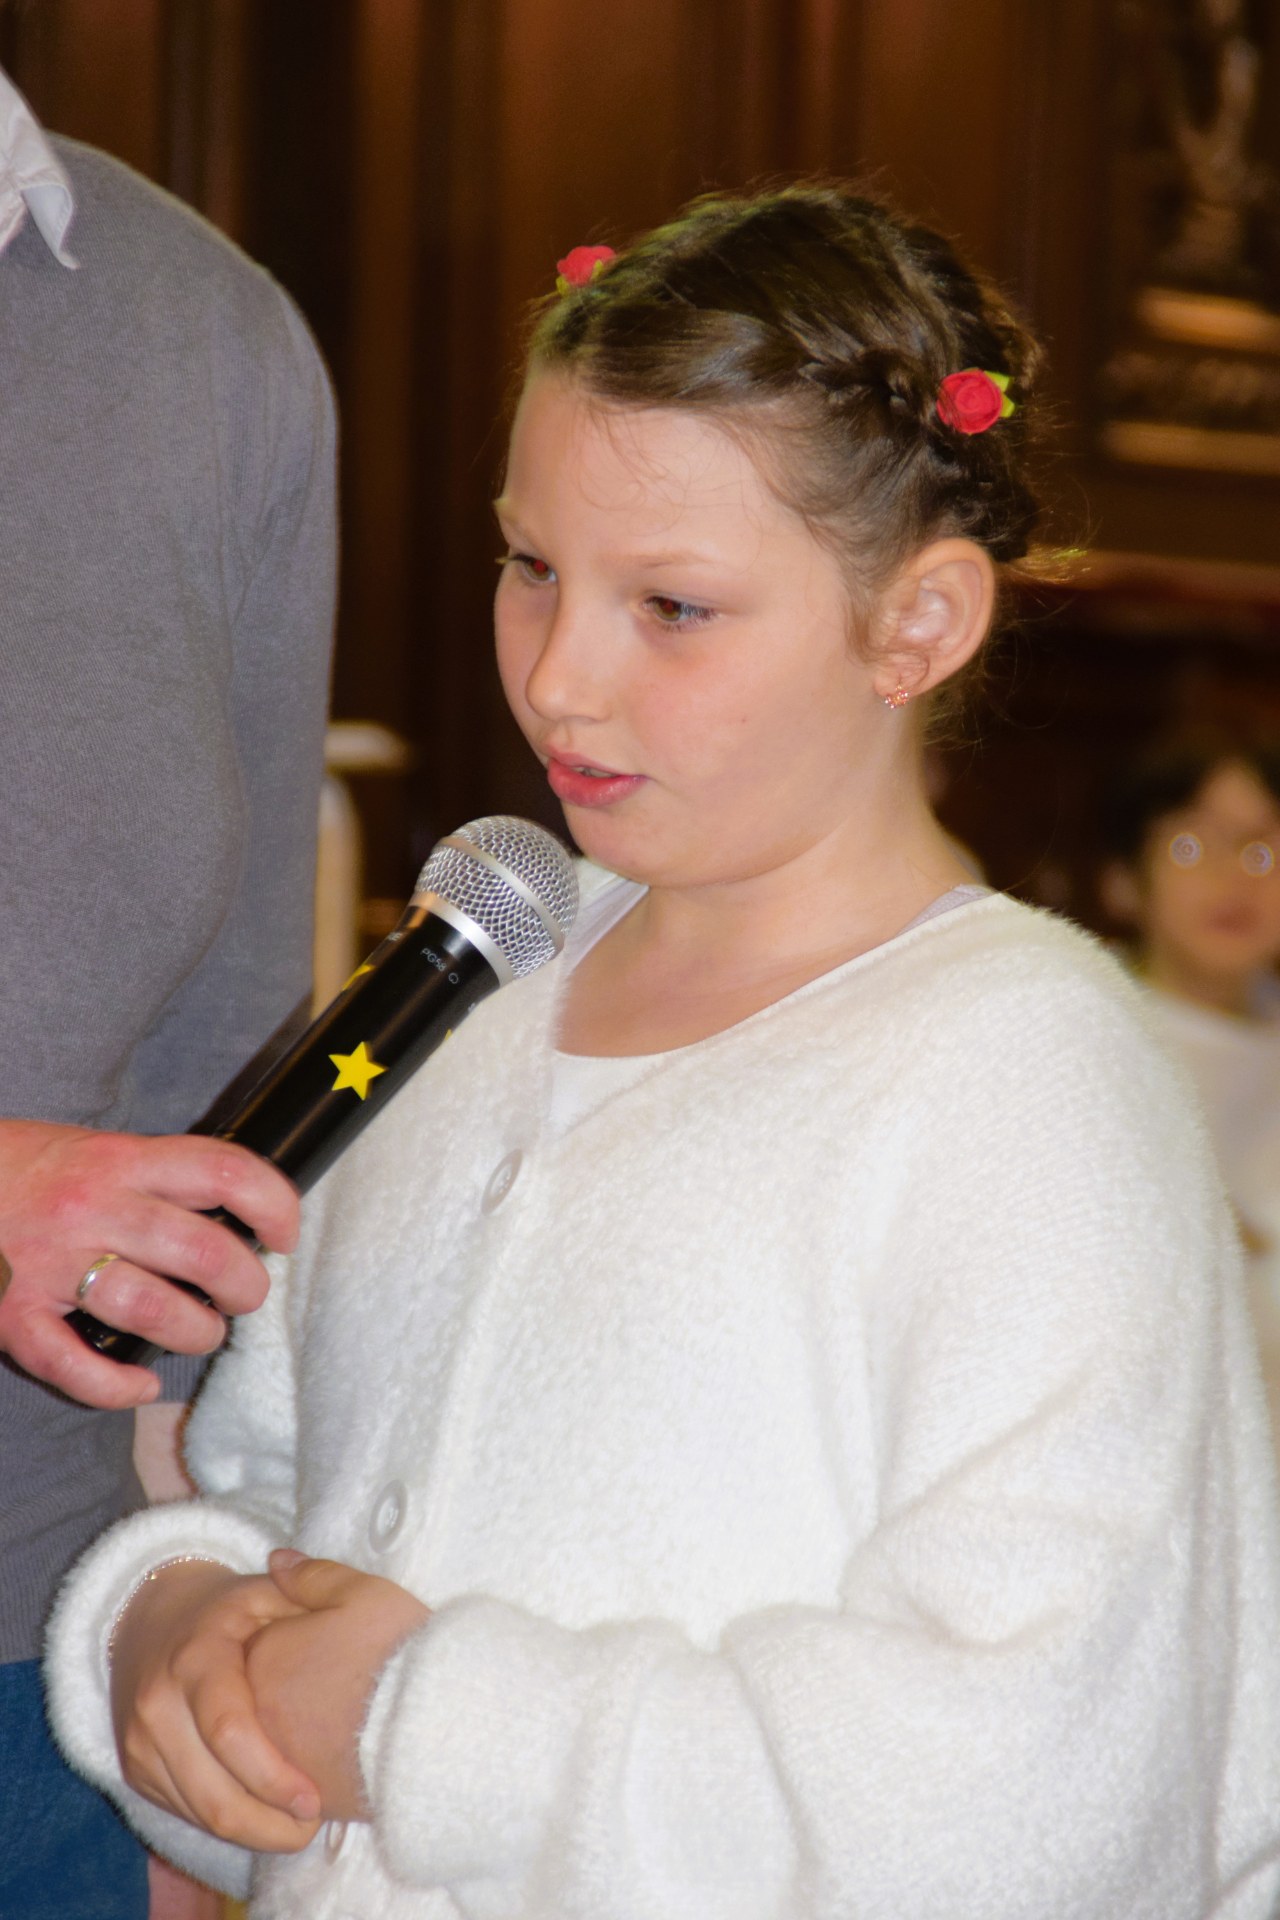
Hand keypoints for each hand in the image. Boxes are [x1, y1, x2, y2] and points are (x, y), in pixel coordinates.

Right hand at [0, 1118, 299, 1407]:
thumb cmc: (30, 1169)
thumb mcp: (99, 1151)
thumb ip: (160, 1178)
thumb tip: (240, 1216)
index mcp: (121, 1159)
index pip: (225, 1171)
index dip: (275, 1205)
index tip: (285, 1235)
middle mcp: (91, 1207)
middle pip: (203, 1252)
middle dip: (246, 1286)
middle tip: (245, 1295)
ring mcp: (50, 1264)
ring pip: (153, 1311)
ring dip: (196, 1333)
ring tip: (201, 1333)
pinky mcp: (14, 1316)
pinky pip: (75, 1366)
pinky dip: (119, 1389)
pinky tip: (141, 1386)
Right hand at [110, 1559, 321, 1851]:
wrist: (150, 1616)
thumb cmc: (229, 1609)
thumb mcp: (267, 1589)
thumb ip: (311, 1593)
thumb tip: (348, 1607)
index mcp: (196, 1657)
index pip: (229, 1731)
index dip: (272, 1776)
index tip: (315, 1800)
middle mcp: (158, 1704)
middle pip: (213, 1792)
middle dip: (268, 1824)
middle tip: (314, 1826)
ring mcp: (140, 1742)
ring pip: (199, 1813)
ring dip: (252, 1833)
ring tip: (297, 1829)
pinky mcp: (135, 1769)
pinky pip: (184, 1812)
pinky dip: (226, 1825)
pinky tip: (263, 1818)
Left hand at [250, 1551, 430, 1819]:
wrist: (436, 1725)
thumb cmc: (398, 1652)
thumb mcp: (363, 1593)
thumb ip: (312, 1575)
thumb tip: (276, 1560)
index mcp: (265, 1658)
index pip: (255, 1642)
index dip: (291, 1636)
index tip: (324, 1638)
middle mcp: (260, 1714)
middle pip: (256, 1694)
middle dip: (287, 1685)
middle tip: (334, 1676)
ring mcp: (280, 1762)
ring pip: (270, 1741)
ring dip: (295, 1729)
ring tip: (340, 1715)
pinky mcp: (307, 1800)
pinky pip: (290, 1783)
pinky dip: (309, 1766)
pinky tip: (344, 1750)